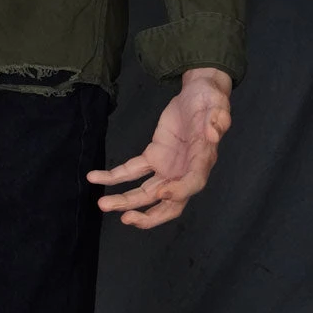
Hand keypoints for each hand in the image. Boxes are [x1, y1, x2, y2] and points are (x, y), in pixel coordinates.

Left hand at [87, 68, 231, 228]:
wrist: (197, 94)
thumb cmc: (210, 100)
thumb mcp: (218, 104)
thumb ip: (218, 118)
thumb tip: (213, 132)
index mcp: (203, 161)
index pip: (192, 184)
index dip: (177, 192)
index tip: (160, 193)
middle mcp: (184, 172)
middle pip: (167, 204)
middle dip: (148, 215)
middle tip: (126, 218)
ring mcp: (167, 167)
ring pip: (145, 192)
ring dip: (125, 201)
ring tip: (102, 203)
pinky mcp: (153, 155)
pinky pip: (132, 170)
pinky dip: (113, 176)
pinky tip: (95, 177)